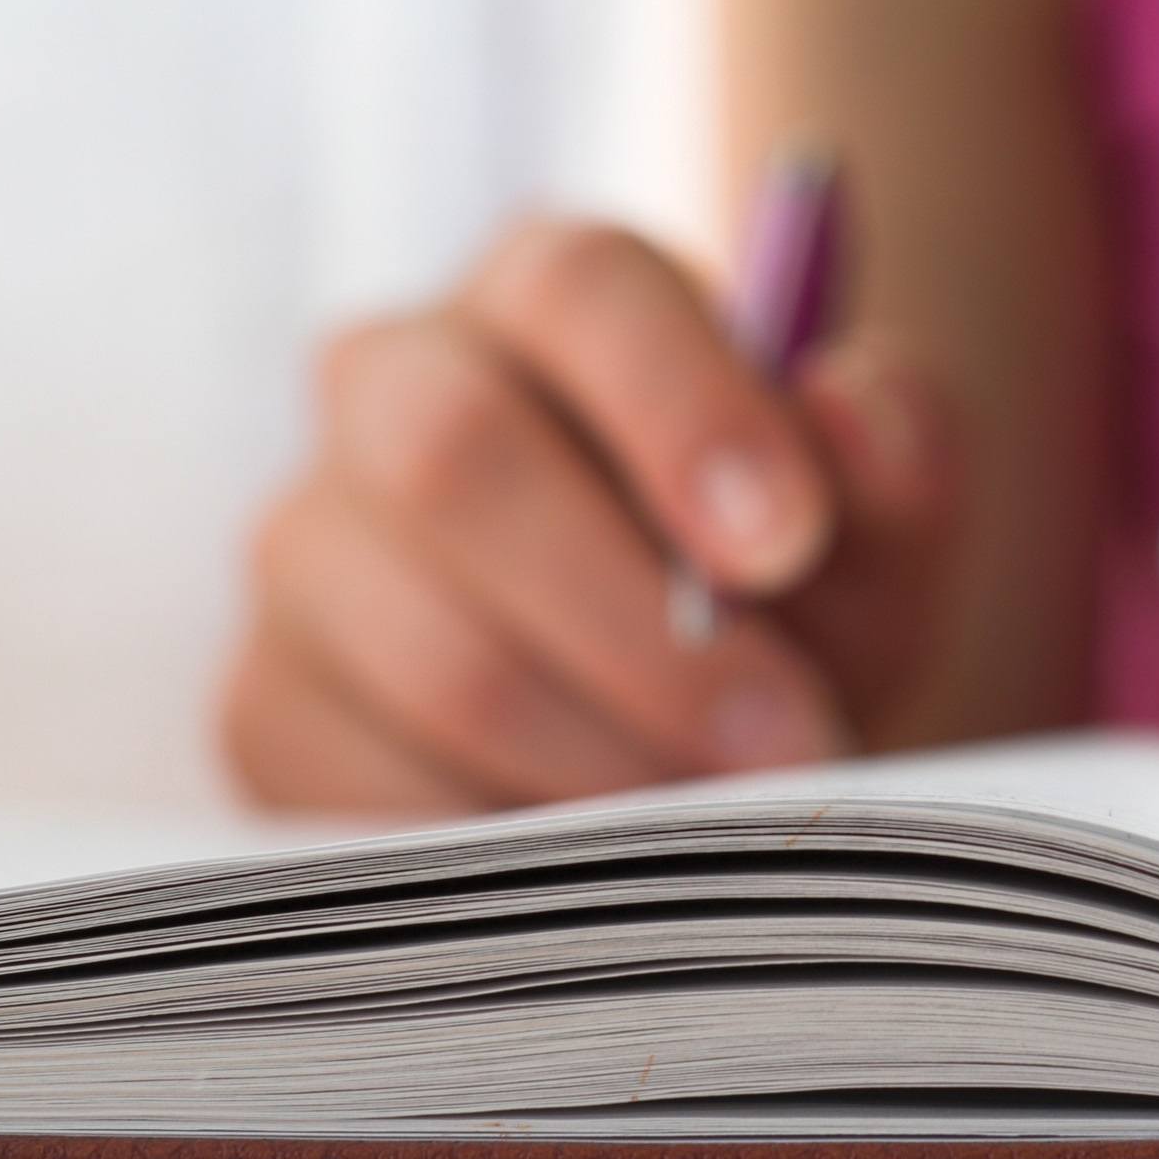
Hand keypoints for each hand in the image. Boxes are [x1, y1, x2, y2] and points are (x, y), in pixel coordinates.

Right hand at [221, 218, 953, 815]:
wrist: (708, 729)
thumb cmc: (793, 598)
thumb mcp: (874, 529)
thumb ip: (889, 456)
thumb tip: (849, 409)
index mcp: (553, 295)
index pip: (583, 288)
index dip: (684, 409)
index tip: (788, 542)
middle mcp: (396, 383)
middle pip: (459, 458)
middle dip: (644, 628)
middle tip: (787, 740)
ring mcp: (311, 546)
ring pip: (426, 650)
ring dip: (602, 761)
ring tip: (725, 825)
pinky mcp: (269, 702)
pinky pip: (364, 788)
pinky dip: (511, 848)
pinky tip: (611, 870)